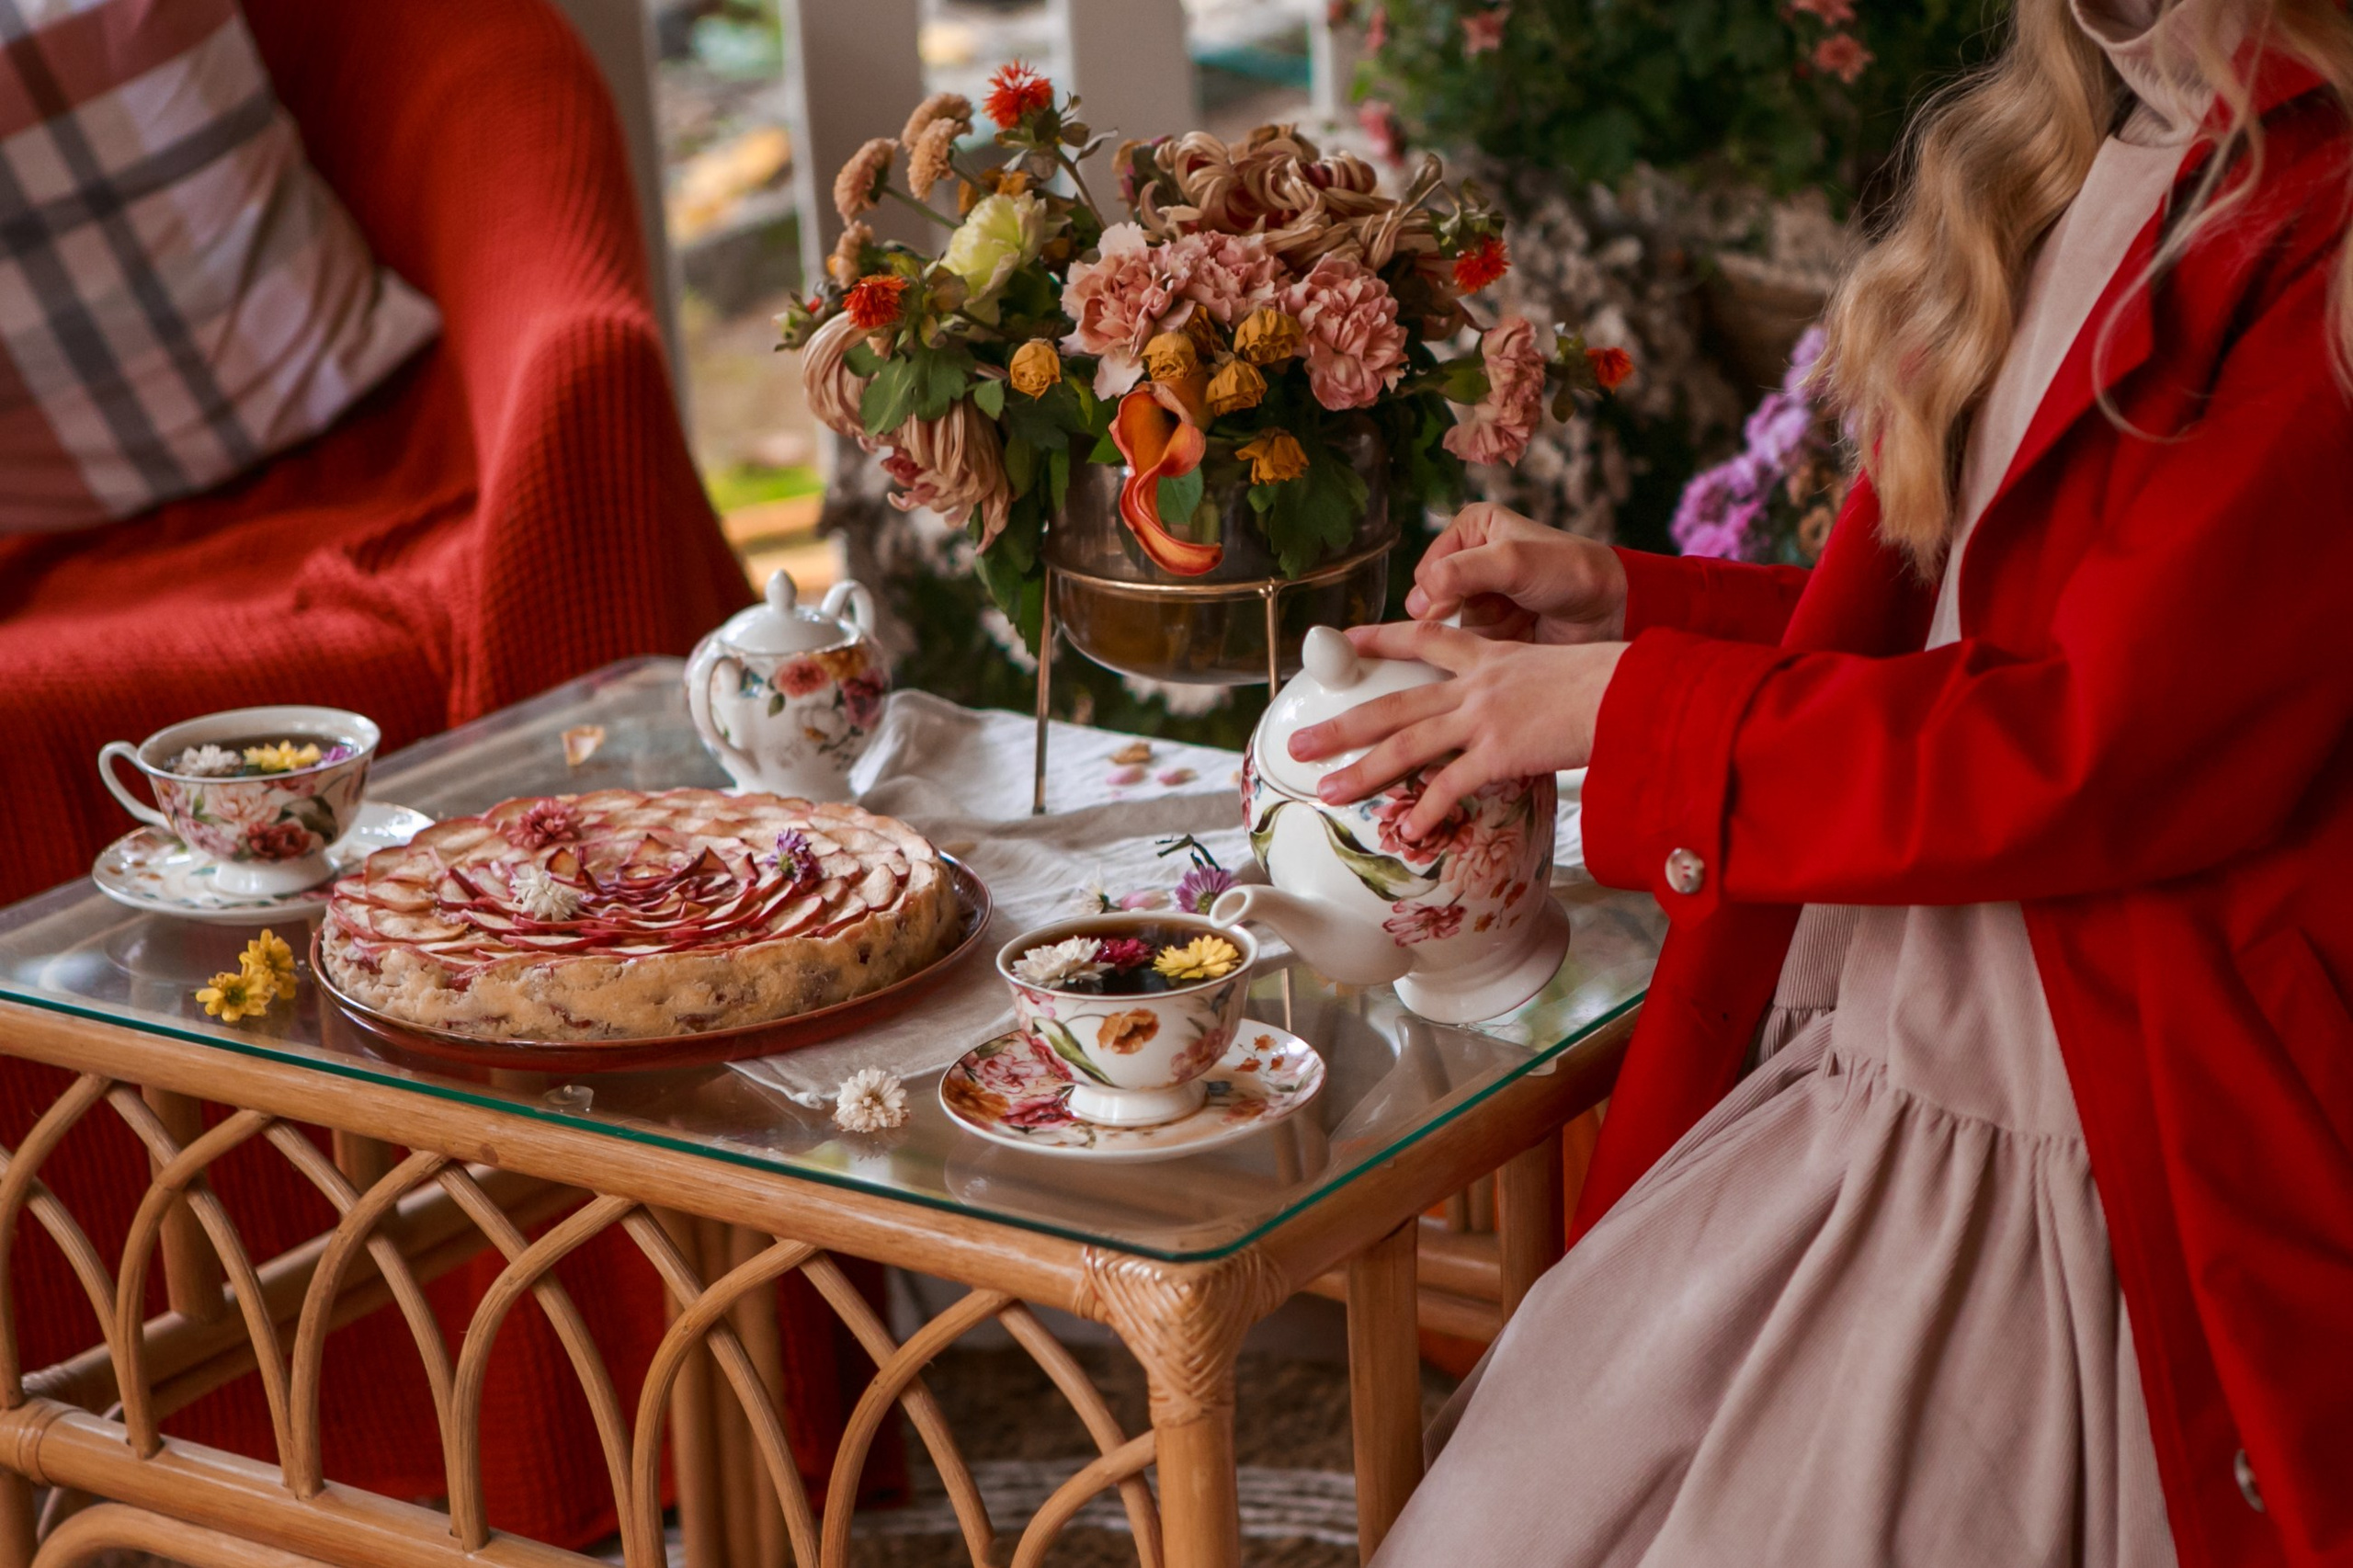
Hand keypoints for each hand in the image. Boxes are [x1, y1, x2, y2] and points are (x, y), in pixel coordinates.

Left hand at [1288, 622, 1628, 836]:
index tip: (1343, 639)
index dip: (1377, 639)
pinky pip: (1450, 786)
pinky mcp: (1500, 751)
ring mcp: (1482, 717)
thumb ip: (1524, 685)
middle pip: (1391, 704)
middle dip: (1340, 725)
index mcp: (1486, 656)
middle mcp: (1474, 684)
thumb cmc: (1607, 682)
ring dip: (1362, 772)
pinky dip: (1426, 811)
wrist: (1629, 689)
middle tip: (1299, 742)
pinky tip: (1406, 834)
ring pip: (1405, 746)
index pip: (1419, 638)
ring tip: (1326, 792)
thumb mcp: (1555, 666)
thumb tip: (1521, 708)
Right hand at [1405, 502, 1628, 644]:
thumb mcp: (1512, 560)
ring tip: (1516, 618)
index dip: (1440, 590)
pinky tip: (1516, 634)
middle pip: (1434, 601)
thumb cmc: (1570, 572)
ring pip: (1451, 627)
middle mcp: (1472, 560)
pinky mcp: (1493, 628)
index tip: (1466, 599)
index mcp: (1472, 529)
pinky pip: (1470, 645)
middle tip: (1495, 610)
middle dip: (1461, 613)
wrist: (1609, 610)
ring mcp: (1483, 597)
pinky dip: (1488, 646)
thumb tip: (1419, 598)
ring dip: (1480, 630)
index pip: (1428, 568)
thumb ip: (1460, 572)